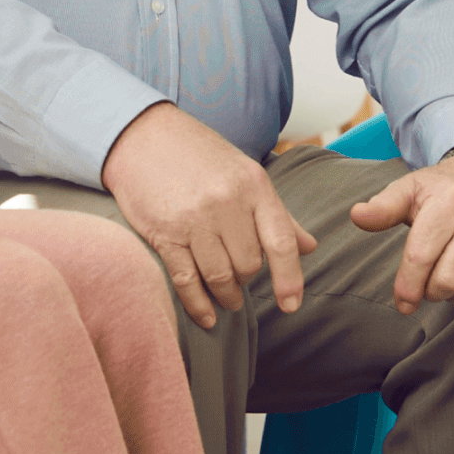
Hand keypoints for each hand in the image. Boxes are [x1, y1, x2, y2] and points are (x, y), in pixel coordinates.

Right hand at [101, 104, 312, 328]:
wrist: (144, 137)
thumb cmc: (201, 157)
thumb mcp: (245, 175)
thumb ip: (278, 214)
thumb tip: (309, 247)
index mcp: (254, 185)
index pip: (281, 241)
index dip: (290, 278)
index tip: (292, 305)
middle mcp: (226, 202)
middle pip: (249, 264)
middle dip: (247, 278)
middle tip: (241, 277)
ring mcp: (194, 218)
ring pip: (220, 276)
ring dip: (226, 295)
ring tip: (228, 299)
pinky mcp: (164, 233)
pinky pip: (186, 280)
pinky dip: (198, 304)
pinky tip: (206, 316)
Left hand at [350, 157, 453, 314]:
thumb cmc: (446, 188)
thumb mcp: (412, 188)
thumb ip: (383, 207)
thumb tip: (357, 216)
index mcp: (449, 203)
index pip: (421, 258)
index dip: (407, 287)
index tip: (403, 301)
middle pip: (447, 282)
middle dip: (430, 291)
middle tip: (427, 281)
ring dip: (453, 295)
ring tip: (448, 275)